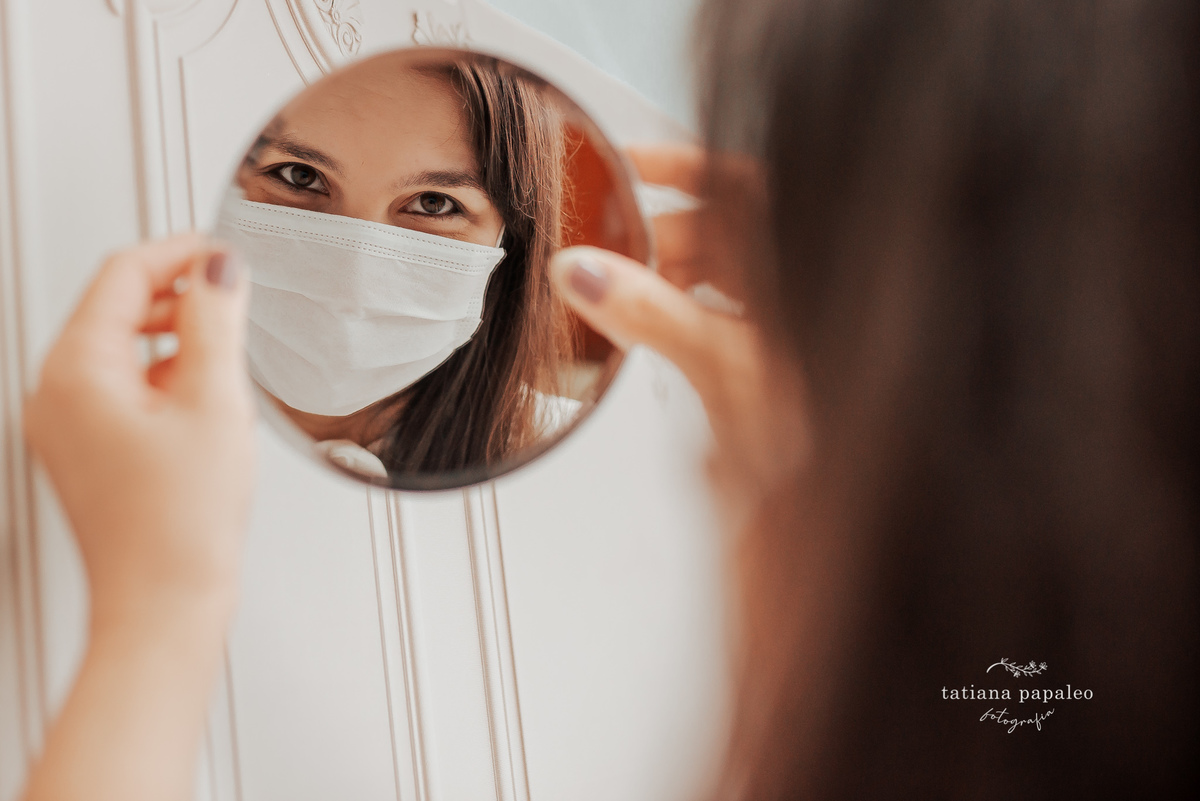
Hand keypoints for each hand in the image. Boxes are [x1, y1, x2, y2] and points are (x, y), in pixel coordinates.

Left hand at [25, 234, 254, 623]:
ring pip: (121, 349)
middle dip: (177, 294)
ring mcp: (67, 425)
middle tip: (232, 295)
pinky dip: (163, 377)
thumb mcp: (214, 402)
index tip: (222, 251)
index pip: (122, 274)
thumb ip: (216, 321)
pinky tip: (204, 399)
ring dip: (173, 336)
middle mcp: (57, 393)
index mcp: (77, 372)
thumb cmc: (179, 524)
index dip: (179, 252)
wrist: (164, 603)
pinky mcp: (87, 451)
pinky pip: (121, 388)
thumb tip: (218, 268)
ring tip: (225, 350)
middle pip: (115, 308)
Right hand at [552, 148, 807, 524]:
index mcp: (806, 261)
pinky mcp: (787, 354)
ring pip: (725, 275)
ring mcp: (798, 318)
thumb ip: (651, 315)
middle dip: (659, 240)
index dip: (680, 166)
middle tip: (603, 254)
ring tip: (620, 297)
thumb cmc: (818, 436)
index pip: (739, 184)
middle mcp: (806, 280)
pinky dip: (691, 313)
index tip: (626, 166)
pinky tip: (659, 330)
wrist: (843, 504)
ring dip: (669, 280)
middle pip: (725, 232)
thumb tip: (584, 272)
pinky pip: (730, 312)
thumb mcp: (723, 364)